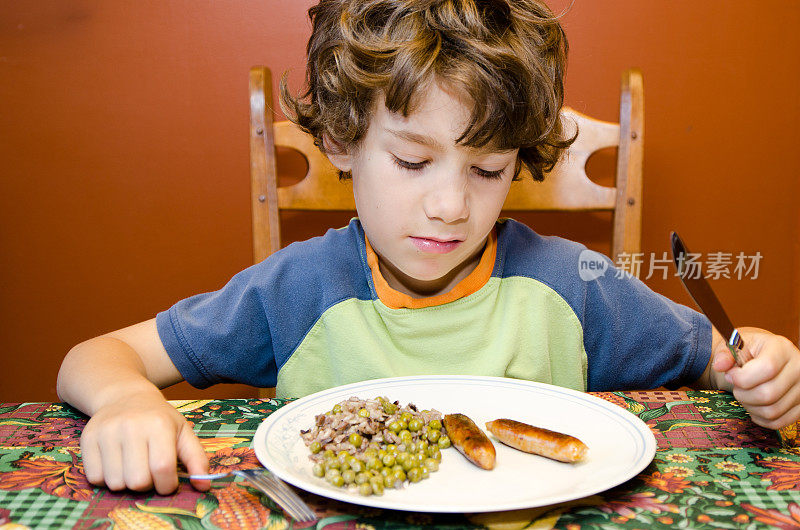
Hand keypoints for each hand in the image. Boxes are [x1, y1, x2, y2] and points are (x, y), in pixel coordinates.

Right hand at [80, 391, 208, 494]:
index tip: (168, 483)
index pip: (162, 469)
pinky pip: (94, 478)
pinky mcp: (87, 439)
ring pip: (115, 483)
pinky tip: (116, 463)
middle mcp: (131, 426)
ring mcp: (106, 432)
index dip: (167, 485)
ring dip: (126, 483)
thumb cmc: (158, 418)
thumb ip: (196, 459)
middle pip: (138, 481)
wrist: (125, 395)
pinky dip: (106, 478)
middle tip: (149, 471)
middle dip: (147, 484)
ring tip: (132, 465)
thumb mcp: (183, 432)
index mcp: (159, 424)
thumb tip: (204, 486)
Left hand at [712, 327, 799, 429]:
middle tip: (737, 386)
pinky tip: (753, 404)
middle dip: (743, 394)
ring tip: (744, 394)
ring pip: (772, 411)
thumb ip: (724, 354)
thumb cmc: (748, 352)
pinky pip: (777, 422)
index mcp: (782, 348)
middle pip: (768, 394)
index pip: (767, 368)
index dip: (743, 377)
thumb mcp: (734, 345)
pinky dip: (760, 417)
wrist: (763, 358)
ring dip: (750, 406)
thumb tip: (719, 365)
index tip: (731, 375)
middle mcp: (798, 368)